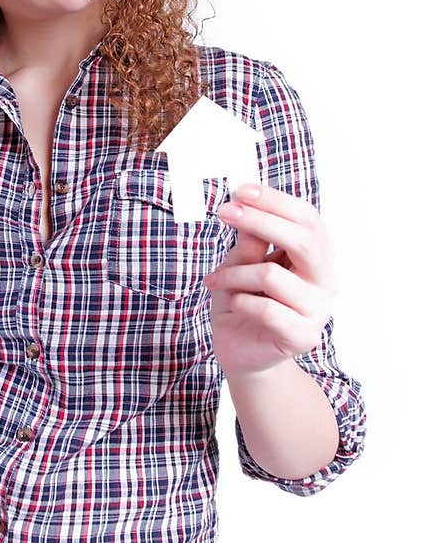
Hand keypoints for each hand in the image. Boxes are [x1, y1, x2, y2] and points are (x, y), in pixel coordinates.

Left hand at [202, 183, 337, 377]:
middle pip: (304, 240)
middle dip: (261, 221)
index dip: (276, 201)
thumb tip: (247, 203)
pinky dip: (241, 300)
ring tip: (217, 281)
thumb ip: (250, 241)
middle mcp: (324, 281)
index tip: (242, 190)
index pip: (308, 220)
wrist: (241, 352)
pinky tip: (232, 303)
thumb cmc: (243, 303)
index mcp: (315, 258)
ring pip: (272, 274)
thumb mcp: (241, 264)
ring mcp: (318, 311)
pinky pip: (266, 308)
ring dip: (235, 273)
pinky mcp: (303, 336)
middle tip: (225, 213)